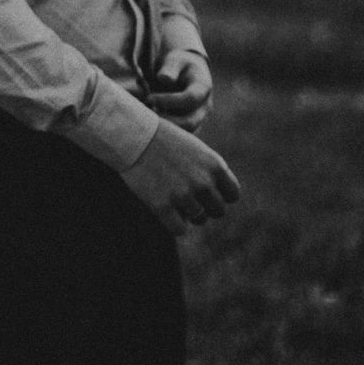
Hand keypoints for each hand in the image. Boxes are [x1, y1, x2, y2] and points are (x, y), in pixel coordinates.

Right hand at [119, 120, 241, 236]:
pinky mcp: (162, 206)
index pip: (232, 195)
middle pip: (218, 210)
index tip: (207, 193)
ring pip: (199, 219)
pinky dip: (174, 224)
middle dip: (205, 206)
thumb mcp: (194, 148)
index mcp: (215, 165)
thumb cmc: (161, 138)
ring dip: (188, 213)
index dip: (220, 196)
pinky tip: (165, 210)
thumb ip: (209, 170)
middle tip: (188, 197)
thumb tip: (215, 195)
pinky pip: (180, 229)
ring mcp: (183, 195)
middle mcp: (203, 182)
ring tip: (173, 198)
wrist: (130, 135)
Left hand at [148, 50, 212, 131]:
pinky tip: (149, 122)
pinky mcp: (189, 125)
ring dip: (164, 128)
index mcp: (203, 88)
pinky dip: (164, 131)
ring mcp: (199, 118)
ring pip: (183, 132)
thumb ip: (170, 68)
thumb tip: (164, 78)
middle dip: (166, 121)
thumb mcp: (175, 61)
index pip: (189, 98)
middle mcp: (204, 106)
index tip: (149, 98)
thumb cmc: (178, 65)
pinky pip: (178, 134)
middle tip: (146, 116)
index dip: (168, 100)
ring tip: (146, 119)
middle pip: (190, 122)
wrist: (185, 71)